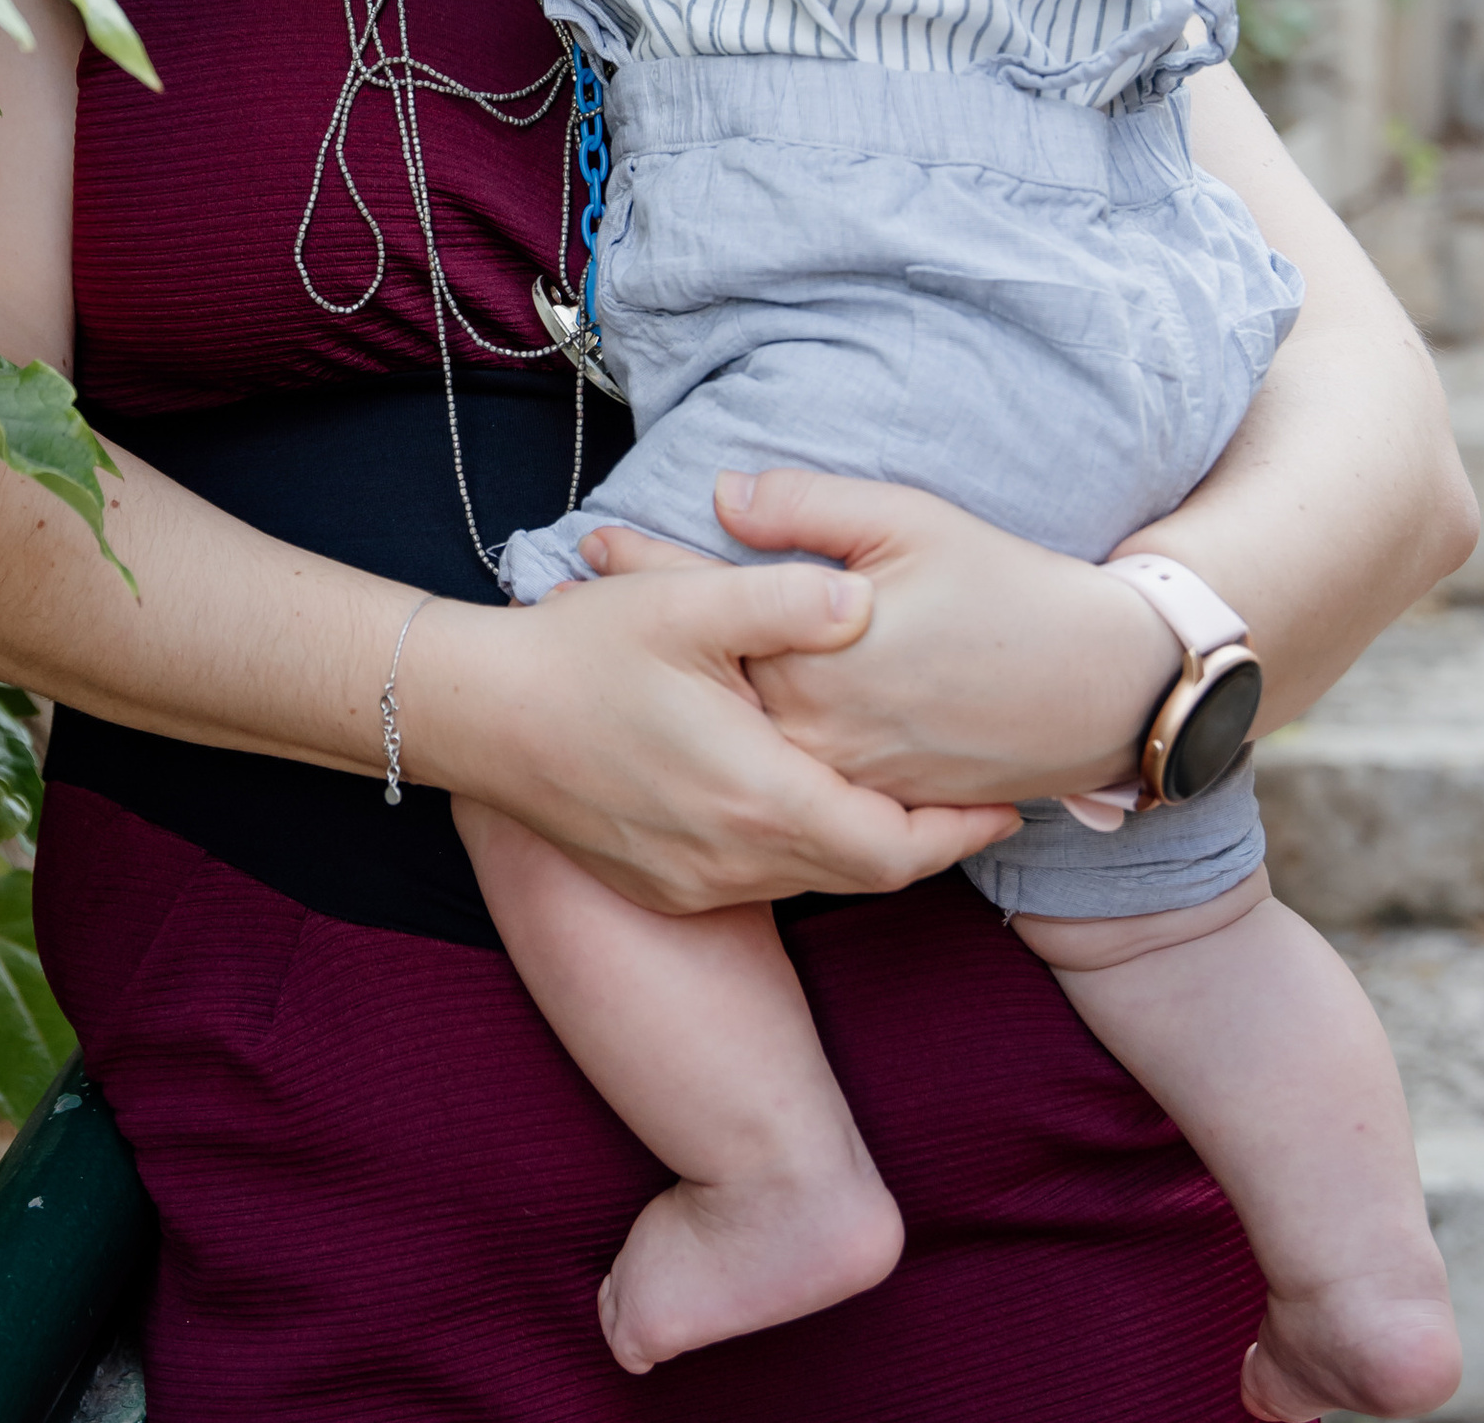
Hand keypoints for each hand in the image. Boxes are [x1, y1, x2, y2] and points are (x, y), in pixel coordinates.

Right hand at [408, 559, 1019, 913]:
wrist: (478, 715)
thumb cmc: (581, 651)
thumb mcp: (684, 604)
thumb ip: (786, 597)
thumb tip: (864, 599)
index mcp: (757, 796)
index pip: (894, 847)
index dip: (957, 832)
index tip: (1005, 803)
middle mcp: (733, 859)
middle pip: (863, 873)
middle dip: (924, 841)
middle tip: (971, 804)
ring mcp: (694, 881)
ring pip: (811, 879)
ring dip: (860, 846)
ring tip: (902, 798)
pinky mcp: (662, 886)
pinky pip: (757, 882)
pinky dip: (799, 852)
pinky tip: (801, 803)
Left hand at [579, 470, 1181, 809]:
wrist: (1101, 689)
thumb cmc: (1009, 591)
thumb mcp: (912, 522)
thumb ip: (810, 509)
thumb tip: (723, 492)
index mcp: (818, 656)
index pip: (706, 604)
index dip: (645, 571)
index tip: (592, 546)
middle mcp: (817, 730)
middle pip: (703, 681)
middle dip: (636, 641)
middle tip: (573, 604)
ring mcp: (840, 778)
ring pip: (733, 739)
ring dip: (671, 703)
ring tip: (613, 666)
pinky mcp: (868, 802)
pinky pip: (780, 780)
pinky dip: (731, 749)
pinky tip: (695, 729)